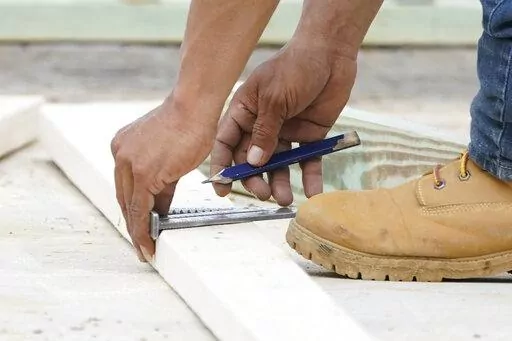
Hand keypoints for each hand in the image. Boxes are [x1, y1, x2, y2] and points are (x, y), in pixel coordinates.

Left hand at [111, 98, 215, 261]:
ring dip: (138, 230)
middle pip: (124, 198)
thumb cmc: (188, 124)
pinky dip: (144, 226)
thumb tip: (161, 206)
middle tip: (141, 243)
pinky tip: (150, 239)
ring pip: (130, 206)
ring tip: (145, 248)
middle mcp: (121, 155)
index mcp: (124, 148)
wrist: (194, 107)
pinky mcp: (143, 173)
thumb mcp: (170, 155)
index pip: (125, 186)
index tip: (139, 225)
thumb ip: (162, 181)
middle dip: (134, 223)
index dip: (132, 209)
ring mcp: (129, 163)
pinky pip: (141, 207)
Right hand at [210, 39, 356, 204]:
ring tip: (286, 200)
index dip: (222, 166)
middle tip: (263, 194)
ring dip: (280, 183)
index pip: (226, 143)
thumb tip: (253, 163)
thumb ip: (264, 132)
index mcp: (244, 112)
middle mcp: (262, 126)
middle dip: (255, 179)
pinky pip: (307, 160)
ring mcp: (285, 132)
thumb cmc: (295, 68)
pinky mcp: (309, 136)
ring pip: (278, 165)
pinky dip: (310, 176)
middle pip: (251, 160)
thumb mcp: (274, 98)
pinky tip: (313, 191)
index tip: (223, 188)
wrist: (331, 55)